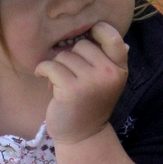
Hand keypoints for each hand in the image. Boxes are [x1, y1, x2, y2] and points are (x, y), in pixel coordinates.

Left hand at [34, 21, 127, 144]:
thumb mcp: (105, 80)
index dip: (99, 30)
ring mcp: (90, 81)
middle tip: (70, 75)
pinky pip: (50, 66)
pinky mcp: (71, 90)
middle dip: (71, 57)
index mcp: (119, 69)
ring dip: (57, 67)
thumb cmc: (90, 104)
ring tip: (60, 83)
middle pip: (82, 45)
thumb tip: (100, 28)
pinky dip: (43, 71)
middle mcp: (108, 73)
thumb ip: (105, 57)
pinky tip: (44, 79)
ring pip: (64, 56)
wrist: (83, 135)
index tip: (89, 36)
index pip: (113, 37)